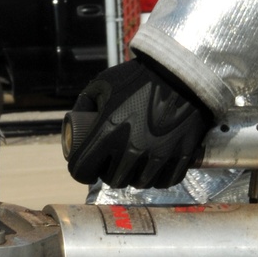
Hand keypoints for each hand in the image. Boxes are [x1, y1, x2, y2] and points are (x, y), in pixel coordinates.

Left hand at [65, 55, 212, 187]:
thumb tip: (76, 127)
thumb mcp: (102, 84)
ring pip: (139, 183)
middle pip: (113, 180)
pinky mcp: (181, 157)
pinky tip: (153, 166)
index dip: (81, 171)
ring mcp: (158, 154)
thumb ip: (85, 105)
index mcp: (107, 130)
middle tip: (110, 163)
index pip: (83, 169)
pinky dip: (157, 177)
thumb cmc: (137, 77)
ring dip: (133, 176)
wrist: (180, 73)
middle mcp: (132, 147)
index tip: (85, 168)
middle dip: (108, 173)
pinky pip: (165, 181)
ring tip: (132, 163)